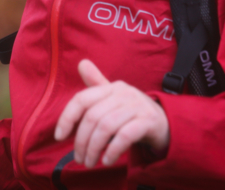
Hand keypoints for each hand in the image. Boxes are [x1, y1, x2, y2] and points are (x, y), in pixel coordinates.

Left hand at [54, 59, 169, 167]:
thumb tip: (81, 63)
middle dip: (81, 141)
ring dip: (94, 148)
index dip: (67, 117)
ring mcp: (137, 106)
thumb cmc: (132, 112)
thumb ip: (96, 85)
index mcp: (111, 87)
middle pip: (92, 117)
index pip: (82, 99)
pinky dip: (113, 150)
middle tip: (79, 158)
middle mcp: (124, 93)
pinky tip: (107, 160)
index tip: (59, 136)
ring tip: (90, 162)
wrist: (165, 122)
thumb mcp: (113, 98)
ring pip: (106, 127)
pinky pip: (125, 136)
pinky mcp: (149, 121)